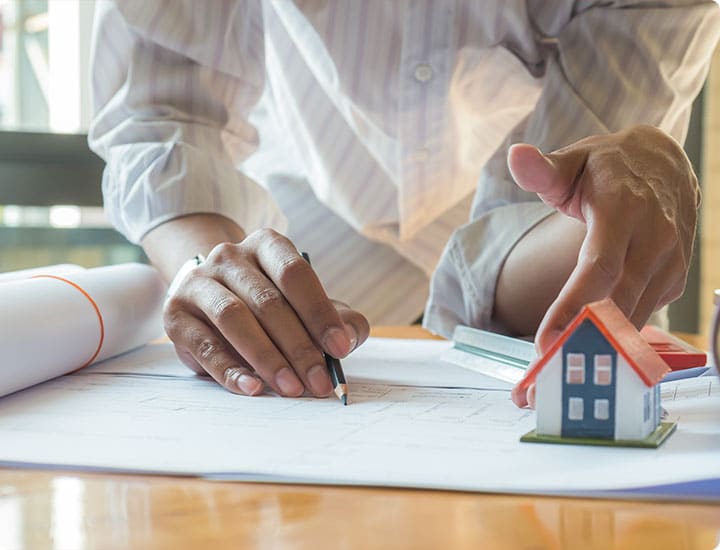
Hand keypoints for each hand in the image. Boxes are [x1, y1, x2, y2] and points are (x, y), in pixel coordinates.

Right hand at [163, 228, 368, 396]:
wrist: (209, 295)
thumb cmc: (267, 301)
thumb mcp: (304, 303)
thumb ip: (336, 316)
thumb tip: (351, 336)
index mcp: (266, 245)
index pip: (295, 274)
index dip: (319, 312)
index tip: (340, 348)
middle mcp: (229, 256)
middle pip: (267, 301)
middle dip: (299, 347)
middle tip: (320, 382)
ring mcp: (199, 283)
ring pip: (234, 319)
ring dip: (267, 358)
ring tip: (291, 388)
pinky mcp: (176, 315)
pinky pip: (205, 346)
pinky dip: (231, 371)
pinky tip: (254, 388)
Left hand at [508, 125, 698, 406]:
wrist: (666, 164)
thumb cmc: (608, 167)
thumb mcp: (573, 161)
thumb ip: (543, 169)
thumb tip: (515, 156)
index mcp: (624, 209)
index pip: (598, 267)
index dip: (574, 307)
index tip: (546, 340)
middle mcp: (654, 239)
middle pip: (619, 302)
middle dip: (581, 343)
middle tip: (541, 378)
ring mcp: (670, 262)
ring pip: (635, 317)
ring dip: (598, 352)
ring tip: (553, 380)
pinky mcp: (674, 280)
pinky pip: (643, 316)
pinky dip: (616, 339)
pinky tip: (587, 356)